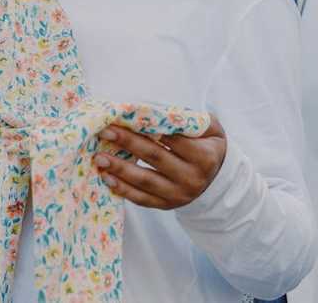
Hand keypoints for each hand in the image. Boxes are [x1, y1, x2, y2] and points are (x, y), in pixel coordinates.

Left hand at [92, 116, 226, 209]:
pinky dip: (123, 189)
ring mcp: (179, 195)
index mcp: (204, 156)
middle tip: (106, 132)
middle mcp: (192, 178)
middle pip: (155, 157)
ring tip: (99, 157)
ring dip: (120, 168)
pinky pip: (142, 199)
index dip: (150, 127)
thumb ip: (190, 119)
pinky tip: (107, 177)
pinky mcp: (167, 205)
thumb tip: (155, 111)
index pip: (173, 139)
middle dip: (128, 143)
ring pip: (145, 180)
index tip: (128, 117)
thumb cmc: (208, 145)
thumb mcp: (210, 128)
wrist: (217, 178)